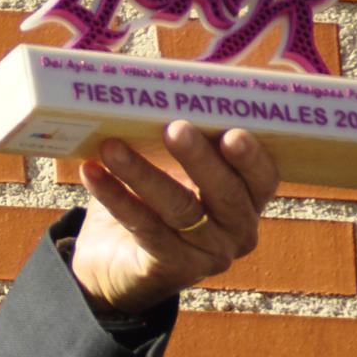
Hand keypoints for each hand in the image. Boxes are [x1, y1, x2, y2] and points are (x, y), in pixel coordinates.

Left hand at [69, 120, 279, 313]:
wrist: (115, 258)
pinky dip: (116, 197)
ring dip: (142, 173)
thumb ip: (177, 135)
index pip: (264, 177)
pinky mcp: (173, 268)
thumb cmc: (150, 198)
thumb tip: (154, 89)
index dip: (252, 157)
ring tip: (111, 146)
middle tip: (174, 128)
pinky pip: (145, 228)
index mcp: (248, 197)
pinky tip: (92, 173)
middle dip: (199, 158)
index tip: (232, 132)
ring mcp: (209, 254)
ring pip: (180, 209)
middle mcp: (239, 230)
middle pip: (226, 194)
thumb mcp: (169, 165)